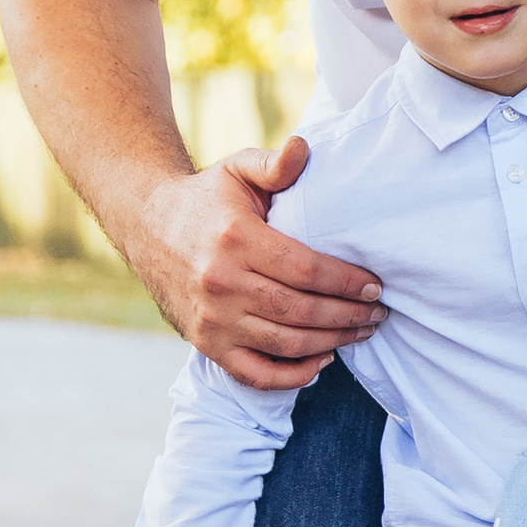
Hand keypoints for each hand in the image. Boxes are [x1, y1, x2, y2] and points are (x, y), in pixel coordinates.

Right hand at [131, 142, 384, 389]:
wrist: (149, 225)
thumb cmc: (208, 198)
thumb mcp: (238, 169)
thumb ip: (273, 163)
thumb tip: (303, 150)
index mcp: (236, 239)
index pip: (304, 270)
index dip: (346, 282)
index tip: (375, 285)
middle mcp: (220, 283)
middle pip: (299, 311)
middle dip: (348, 316)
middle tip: (378, 313)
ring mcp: (211, 319)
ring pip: (284, 344)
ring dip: (331, 342)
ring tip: (361, 332)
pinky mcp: (206, 343)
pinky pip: (254, 374)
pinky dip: (292, 376)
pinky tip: (321, 360)